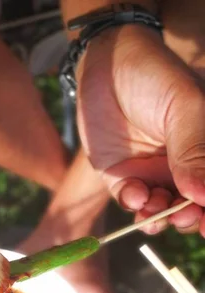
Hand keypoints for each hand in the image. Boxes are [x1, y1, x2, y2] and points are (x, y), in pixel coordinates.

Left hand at [76, 24, 204, 236]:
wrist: (106, 65)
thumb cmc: (155, 77)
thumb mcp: (184, 108)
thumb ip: (194, 150)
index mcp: (204, 151)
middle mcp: (182, 169)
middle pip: (191, 208)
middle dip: (187, 218)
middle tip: (182, 214)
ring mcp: (152, 175)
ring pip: (160, 212)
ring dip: (160, 217)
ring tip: (153, 206)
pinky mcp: (121, 178)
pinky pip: (130, 202)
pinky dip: (134, 204)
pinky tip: (135, 193)